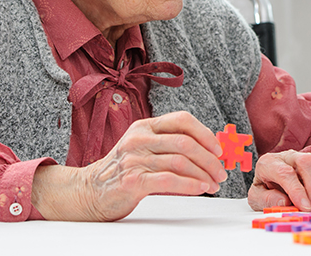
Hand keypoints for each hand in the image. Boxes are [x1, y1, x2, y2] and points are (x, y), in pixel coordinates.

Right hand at [32, 111, 226, 220]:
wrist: (89, 190)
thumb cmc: (123, 170)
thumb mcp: (144, 148)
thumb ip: (170, 145)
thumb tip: (210, 152)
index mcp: (145, 126)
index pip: (182, 120)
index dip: (205, 133)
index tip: (219, 149)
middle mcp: (139, 138)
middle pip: (186, 143)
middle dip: (210, 159)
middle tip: (221, 172)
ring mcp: (134, 158)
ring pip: (180, 162)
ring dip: (203, 174)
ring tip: (213, 184)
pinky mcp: (133, 180)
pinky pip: (169, 180)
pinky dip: (190, 184)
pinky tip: (200, 188)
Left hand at [247, 150, 310, 212]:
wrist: (273, 186)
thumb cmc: (266, 192)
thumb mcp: (257, 199)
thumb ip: (266, 200)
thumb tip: (284, 201)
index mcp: (269, 163)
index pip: (285, 172)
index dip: (296, 191)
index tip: (304, 208)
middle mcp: (289, 156)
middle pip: (307, 162)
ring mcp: (308, 158)